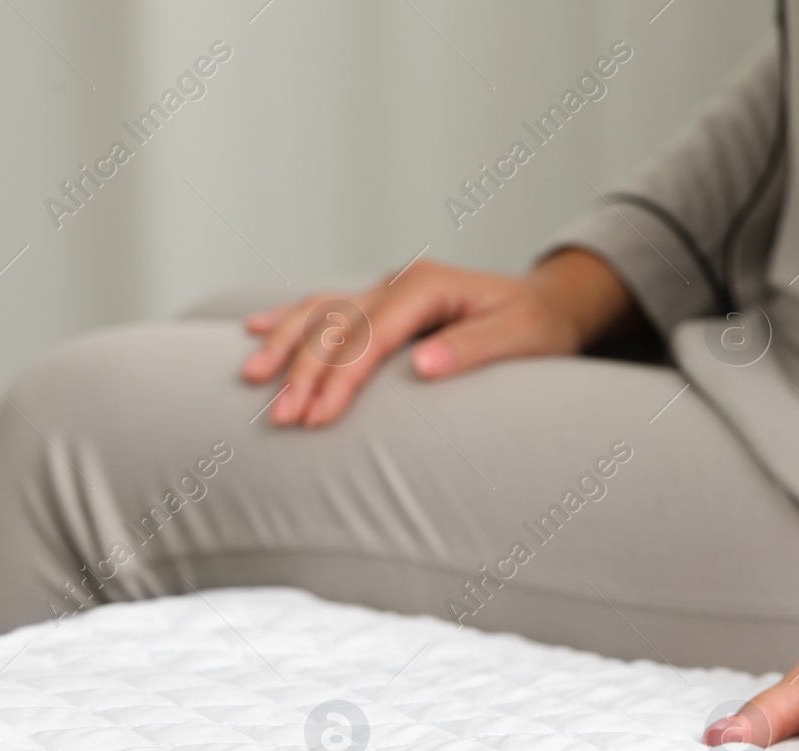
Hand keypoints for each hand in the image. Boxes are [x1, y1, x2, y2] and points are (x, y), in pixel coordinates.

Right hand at [241, 249, 642, 426]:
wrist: (545, 305)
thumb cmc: (536, 326)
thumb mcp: (520, 338)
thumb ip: (472, 349)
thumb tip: (422, 366)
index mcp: (426, 285)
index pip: (370, 335)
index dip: (342, 378)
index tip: (319, 417)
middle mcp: (397, 282)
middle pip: (336, 326)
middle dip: (305, 372)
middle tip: (282, 419)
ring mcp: (383, 290)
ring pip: (319, 312)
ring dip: (284, 345)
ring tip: (252, 379)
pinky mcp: (378, 304)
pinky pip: (324, 307)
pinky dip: (288, 318)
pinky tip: (254, 329)